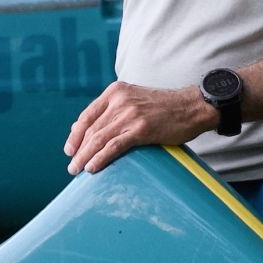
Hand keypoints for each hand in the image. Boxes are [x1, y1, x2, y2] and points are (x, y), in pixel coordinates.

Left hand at [64, 81, 214, 174]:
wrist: (192, 106)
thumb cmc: (165, 108)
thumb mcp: (135, 100)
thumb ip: (116, 110)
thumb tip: (95, 131)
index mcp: (115, 92)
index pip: (87, 115)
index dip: (75, 135)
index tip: (69, 149)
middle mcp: (119, 100)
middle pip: (90, 129)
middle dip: (77, 149)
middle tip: (71, 166)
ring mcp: (130, 114)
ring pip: (98, 138)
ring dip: (84, 157)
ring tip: (77, 170)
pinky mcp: (141, 129)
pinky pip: (113, 146)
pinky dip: (100, 158)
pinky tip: (92, 167)